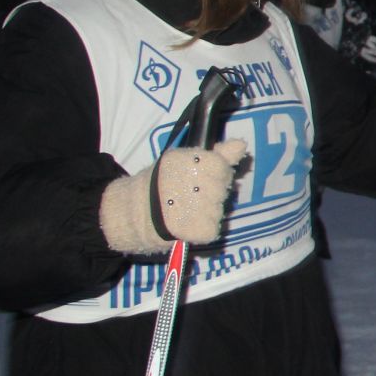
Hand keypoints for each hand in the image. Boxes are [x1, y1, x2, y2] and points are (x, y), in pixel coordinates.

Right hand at [99, 140, 250, 254]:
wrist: (134, 211)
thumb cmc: (161, 182)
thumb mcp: (184, 159)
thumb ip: (217, 153)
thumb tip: (241, 144)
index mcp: (198, 163)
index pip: (223, 168)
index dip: (213, 173)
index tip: (198, 176)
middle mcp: (203, 185)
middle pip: (223, 190)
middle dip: (211, 192)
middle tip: (188, 194)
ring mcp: (203, 210)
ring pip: (219, 210)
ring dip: (206, 211)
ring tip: (184, 208)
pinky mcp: (201, 230)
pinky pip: (213, 229)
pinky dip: (202, 228)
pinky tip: (186, 222)